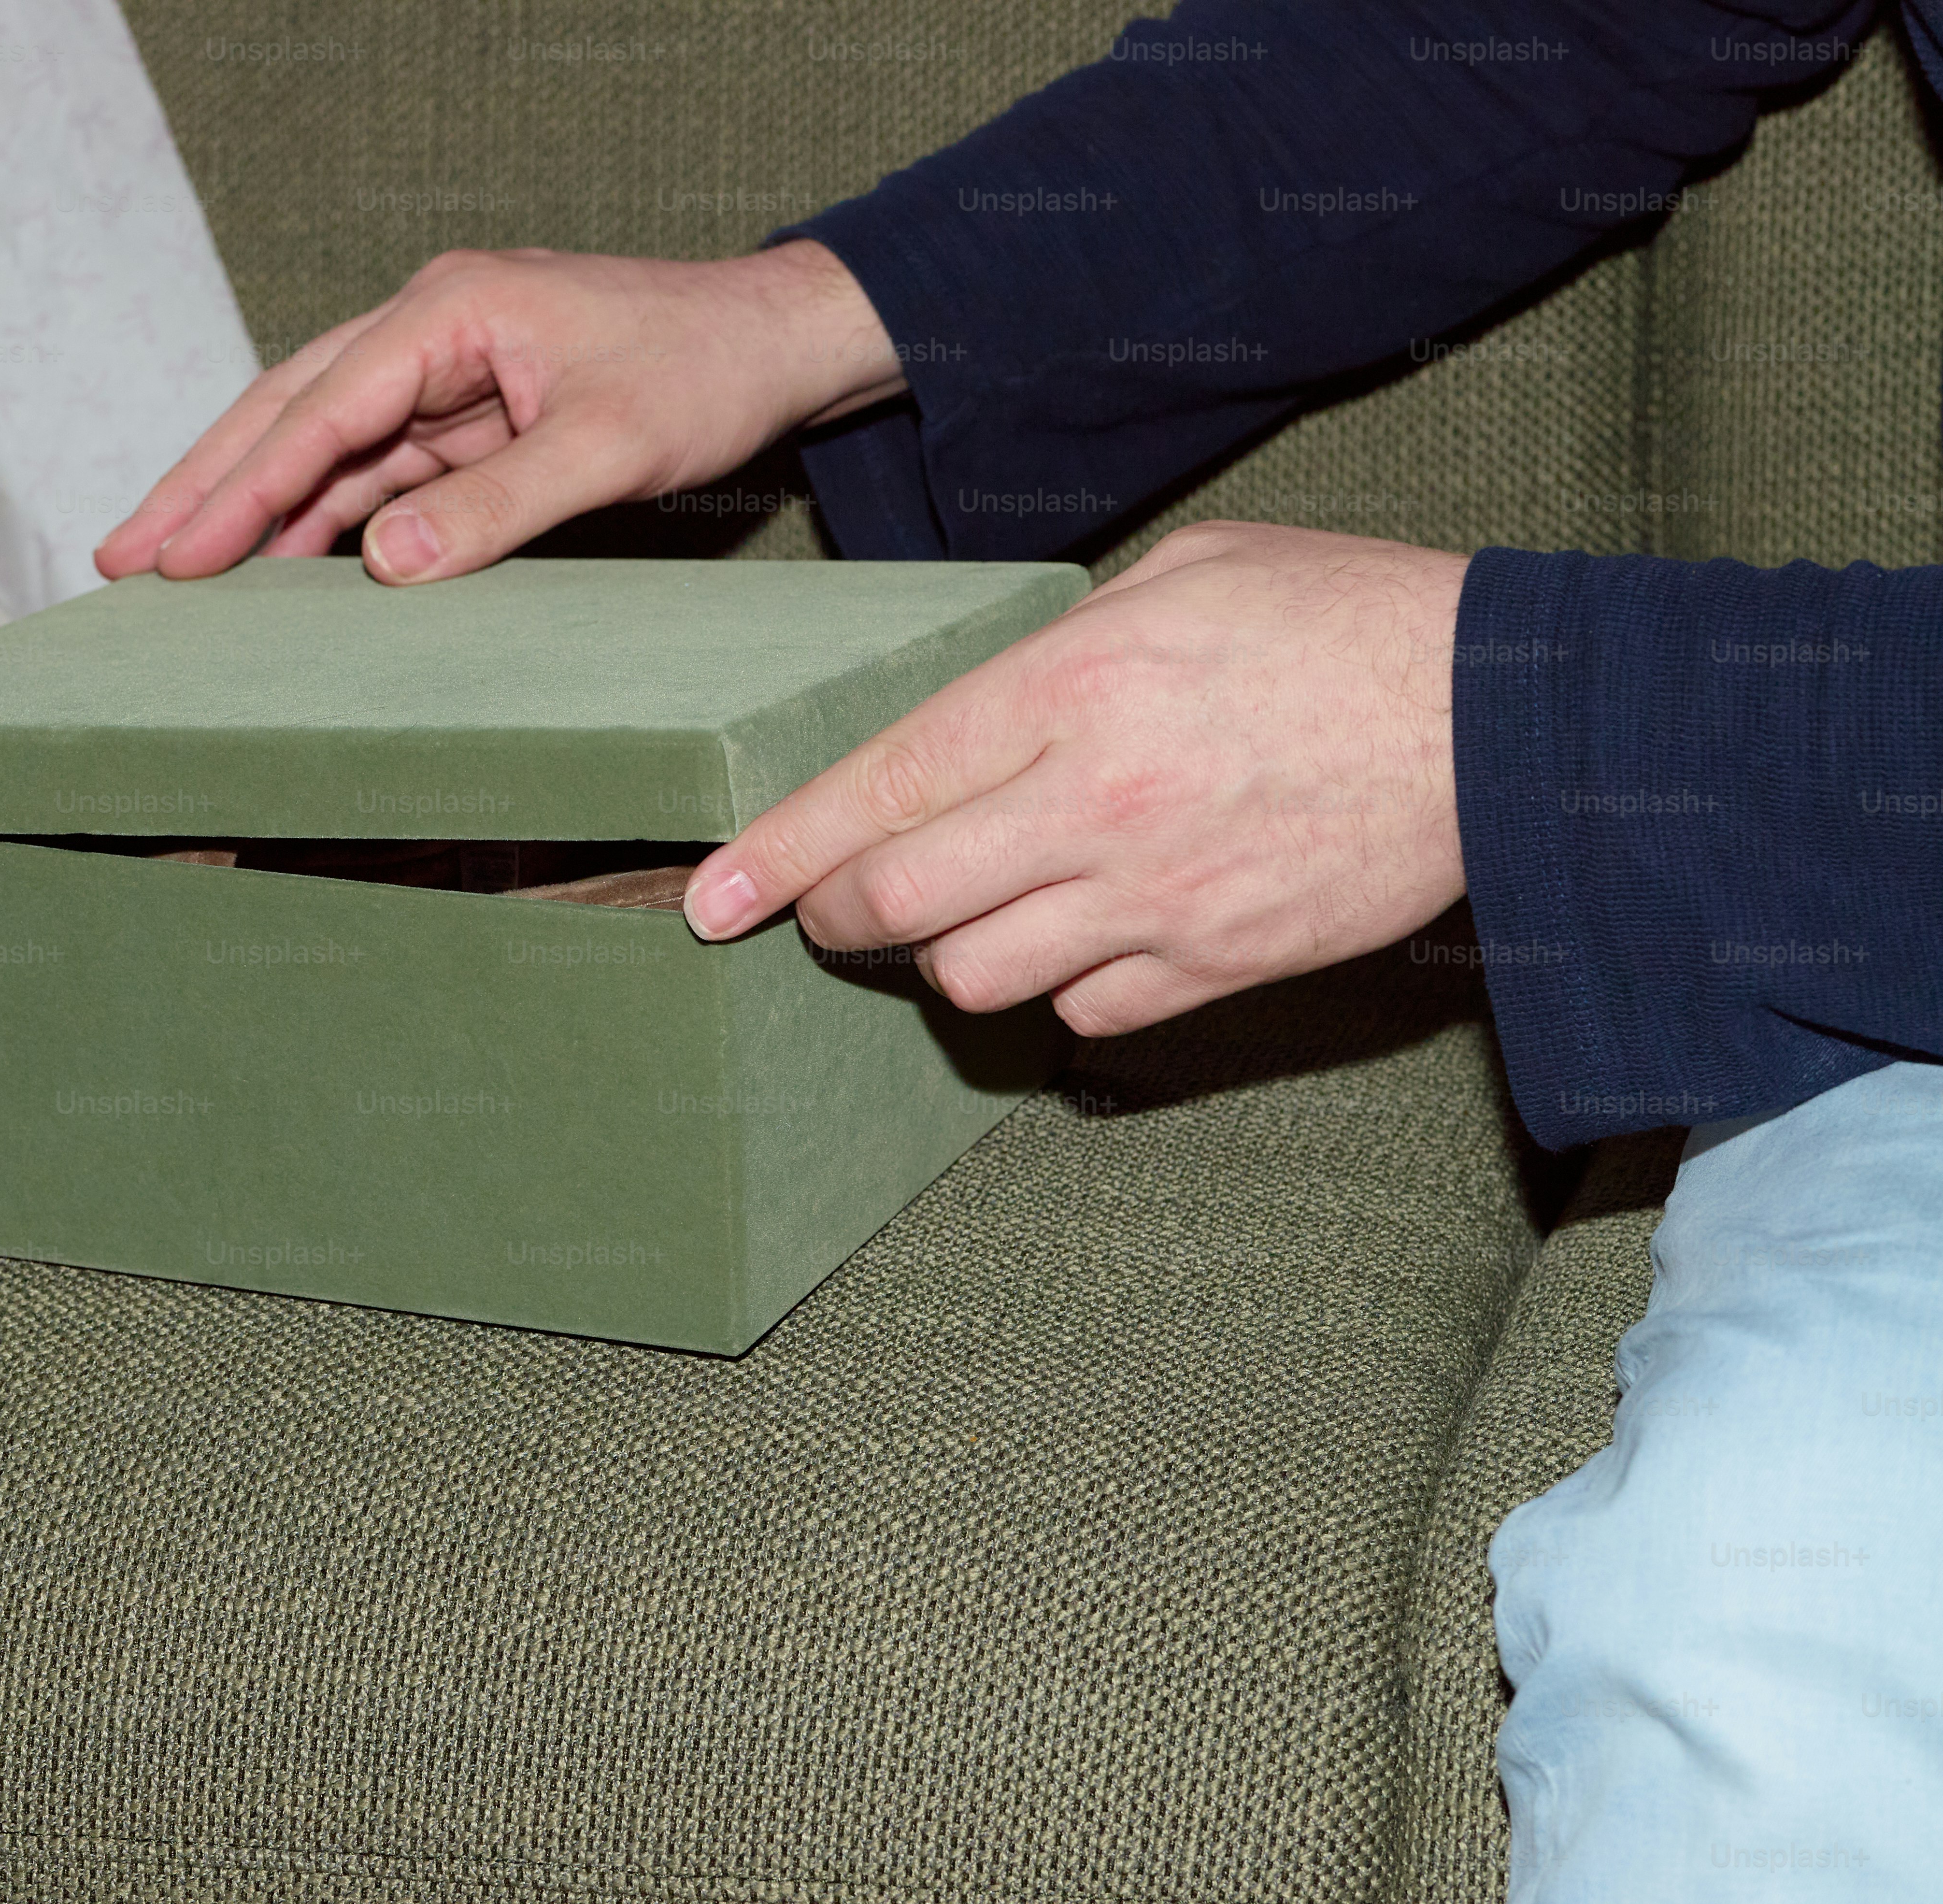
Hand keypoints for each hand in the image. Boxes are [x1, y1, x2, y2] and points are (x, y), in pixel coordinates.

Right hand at [94, 240, 904, 585]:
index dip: (242, 487)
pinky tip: (276, 568)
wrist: (772, 343)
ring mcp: (444, 370)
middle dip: (206, 485)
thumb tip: (386, 561)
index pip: (321, 407)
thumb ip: (499, 503)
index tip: (179, 554)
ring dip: (250, 505)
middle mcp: (430, 328)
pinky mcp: (466, 412)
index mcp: (451, 310)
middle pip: (288, 409)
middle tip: (124, 556)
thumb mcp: (608, 446)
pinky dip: (320, 515)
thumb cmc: (702, 374)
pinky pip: (373, 467)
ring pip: (320, 440)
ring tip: (175, 572)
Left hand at [682, 522, 1470, 1036]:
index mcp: (1071, 690)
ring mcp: (1158, 899)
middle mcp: (1097, 806)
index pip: (878, 790)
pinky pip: (1085, 1013)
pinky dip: (1059, 988)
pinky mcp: (1220, 965)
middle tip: (829, 906)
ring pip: (976, 977)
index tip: (711, 899)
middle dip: (836, 915)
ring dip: (947, 955)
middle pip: (900, 904)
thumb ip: (1051, 653)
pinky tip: (1082, 935)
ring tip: (972, 910)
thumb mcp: (1174, 578)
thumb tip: (973, 716)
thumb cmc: (1338, 618)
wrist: (1503, 715)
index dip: (777, 855)